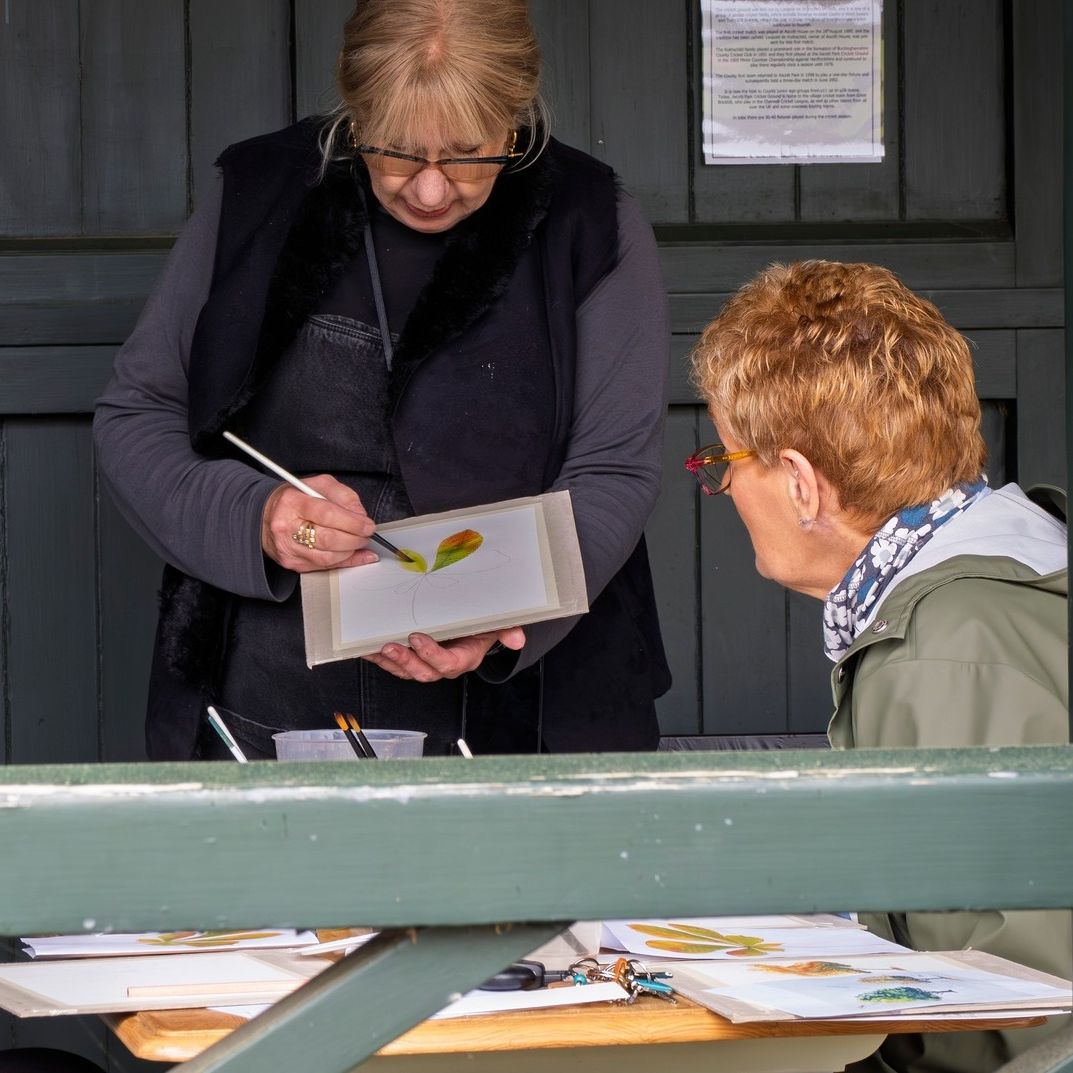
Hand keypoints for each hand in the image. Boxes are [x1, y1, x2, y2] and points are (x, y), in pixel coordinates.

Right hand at [261, 475, 379, 572]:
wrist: (265, 515)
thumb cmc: (295, 499)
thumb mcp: (319, 486)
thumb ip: (344, 496)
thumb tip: (361, 516)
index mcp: (292, 502)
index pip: (327, 514)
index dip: (352, 522)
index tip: (367, 524)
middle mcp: (286, 526)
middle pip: (328, 539)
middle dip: (355, 539)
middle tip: (366, 534)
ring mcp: (288, 548)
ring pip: (327, 558)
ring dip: (350, 552)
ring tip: (359, 542)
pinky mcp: (292, 563)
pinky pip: (324, 567)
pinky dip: (344, 562)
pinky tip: (354, 555)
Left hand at [363, 627, 526, 681]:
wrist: (474, 629)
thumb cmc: (482, 627)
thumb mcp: (498, 625)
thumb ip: (507, 630)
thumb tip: (518, 638)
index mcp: (463, 658)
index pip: (447, 663)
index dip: (431, 654)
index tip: (417, 638)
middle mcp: (443, 665)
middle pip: (423, 672)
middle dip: (405, 661)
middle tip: (391, 646)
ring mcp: (426, 664)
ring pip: (406, 671)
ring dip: (389, 662)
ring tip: (376, 648)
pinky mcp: (412, 660)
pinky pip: (394, 665)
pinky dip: (380, 658)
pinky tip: (367, 649)